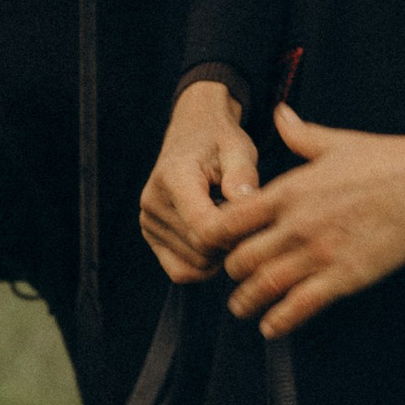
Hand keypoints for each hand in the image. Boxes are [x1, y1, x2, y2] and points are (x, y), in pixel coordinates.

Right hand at [139, 78, 261, 282]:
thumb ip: (243, 174)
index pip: (206, 227)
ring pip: (196, 265)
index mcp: (174, 178)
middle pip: (202, 250)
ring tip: (229, 221)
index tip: (256, 220)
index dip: (238, 233)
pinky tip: (216, 237)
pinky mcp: (150, 235)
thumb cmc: (220, 141)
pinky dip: (204, 264)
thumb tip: (247, 204)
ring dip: (220, 253)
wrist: (193, 133)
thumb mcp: (238, 148)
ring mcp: (148, 222)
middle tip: (249, 221)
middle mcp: (153, 202)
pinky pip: (181, 271)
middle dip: (233, 243)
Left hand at [218, 103, 404, 338]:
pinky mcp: (344, 277)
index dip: (217, 238)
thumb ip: (299, 134)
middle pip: (242, 260)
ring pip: (265, 287)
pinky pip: (301, 306)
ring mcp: (319, 253)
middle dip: (232, 273)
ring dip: (247, 303)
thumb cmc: (383, 159)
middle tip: (233, 280)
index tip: (219, 245)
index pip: (230, 221)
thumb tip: (280, 114)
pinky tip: (271, 327)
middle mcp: (296, 225)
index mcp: (289, 191)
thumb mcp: (334, 142)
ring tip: (242, 309)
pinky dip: (280, 321)